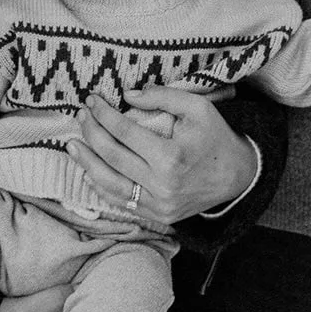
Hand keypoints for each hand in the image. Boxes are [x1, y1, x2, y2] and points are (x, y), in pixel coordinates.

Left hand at [67, 89, 257, 225]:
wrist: (238, 176)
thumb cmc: (216, 137)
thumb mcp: (197, 107)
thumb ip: (162, 97)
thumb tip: (127, 95)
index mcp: (171, 156)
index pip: (124, 132)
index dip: (103, 114)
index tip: (92, 100)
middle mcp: (161, 184)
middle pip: (112, 157)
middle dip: (91, 133)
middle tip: (80, 116)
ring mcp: (158, 205)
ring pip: (110, 184)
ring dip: (86, 163)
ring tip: (72, 145)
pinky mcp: (158, 216)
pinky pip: (121, 202)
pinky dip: (102, 186)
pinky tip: (90, 170)